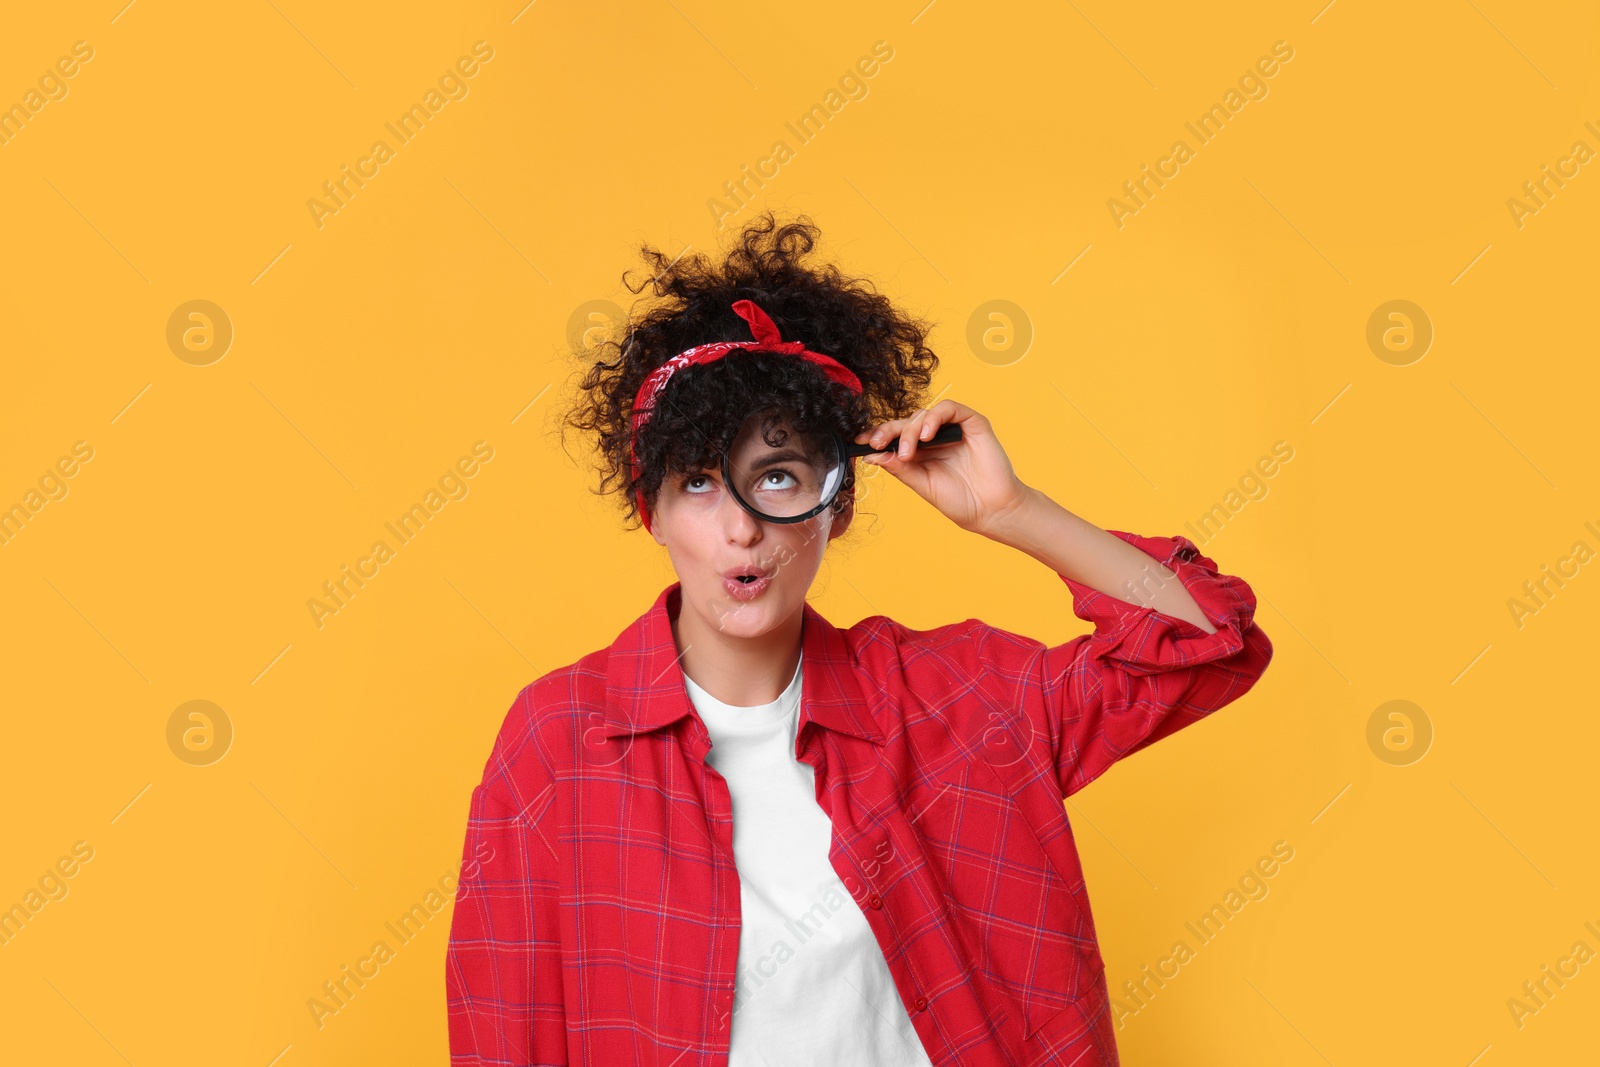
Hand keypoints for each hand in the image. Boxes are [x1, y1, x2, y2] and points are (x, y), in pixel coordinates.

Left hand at [855, 400, 1032, 536]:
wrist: (991, 510)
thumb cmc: (961, 501)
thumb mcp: (921, 484)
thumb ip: (900, 468)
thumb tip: (873, 456)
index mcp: (921, 453)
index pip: (895, 436)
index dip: (878, 435)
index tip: (861, 442)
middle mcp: (935, 438)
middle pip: (905, 423)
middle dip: (888, 432)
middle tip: (878, 444)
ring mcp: (953, 429)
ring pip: (923, 414)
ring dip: (910, 429)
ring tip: (908, 451)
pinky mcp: (971, 423)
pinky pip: (949, 408)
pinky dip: (934, 418)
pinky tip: (926, 435)